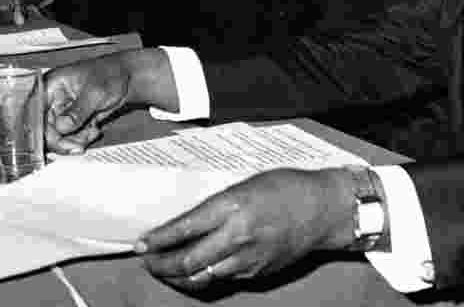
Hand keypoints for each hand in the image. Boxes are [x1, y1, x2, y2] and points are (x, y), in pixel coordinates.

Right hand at [44, 54, 134, 153]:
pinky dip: (82, 139)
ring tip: (92, 132)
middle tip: (77, 147)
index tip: (54, 142)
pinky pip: (70, 137)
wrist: (127, 77)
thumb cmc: (110, 74)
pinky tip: (94, 130)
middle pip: (44, 128)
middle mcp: (52, 99)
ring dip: (75, 140)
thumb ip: (77, 111)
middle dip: (61, 140)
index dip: (41, 129)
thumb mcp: (95, 92)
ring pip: (58, 136)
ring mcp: (62, 111)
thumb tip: (61, 126)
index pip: (35, 111)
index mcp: (51, 85)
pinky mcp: (73, 120)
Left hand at [135, 168, 354, 292]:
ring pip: (203, 277)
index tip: (140, 244)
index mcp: (232, 206)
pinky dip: (203, 277)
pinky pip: (223, 279)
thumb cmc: (284, 187)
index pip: (185, 228)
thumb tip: (185, 222)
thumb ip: (215, 205)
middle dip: (162, 265)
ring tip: (164, 270)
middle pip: (189, 261)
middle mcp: (238, 236)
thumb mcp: (243, 185)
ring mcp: (249, 258)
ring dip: (178, 276)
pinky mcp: (257, 273)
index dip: (158, 240)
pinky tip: (194, 271)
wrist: (323, 210)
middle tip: (147, 262)